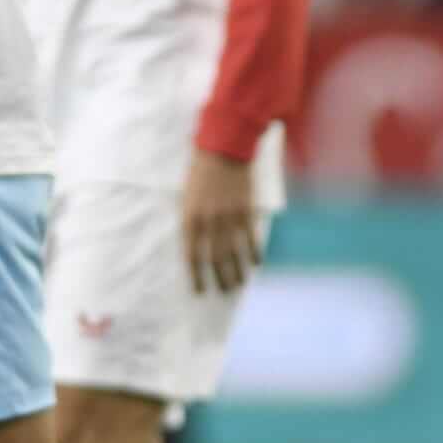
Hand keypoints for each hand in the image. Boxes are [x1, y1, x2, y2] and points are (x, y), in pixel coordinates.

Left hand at [181, 149, 260, 294]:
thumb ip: (191, 222)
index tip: (200, 291)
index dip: (196, 277)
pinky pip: (250, 239)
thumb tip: (196, 248)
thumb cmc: (200, 173)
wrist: (222, 150)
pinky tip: (256, 264)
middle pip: (215, 260)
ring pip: (234, 253)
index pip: (192, 256)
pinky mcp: (246, 211)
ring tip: (239, 285)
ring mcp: (228, 218)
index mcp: (190, 218)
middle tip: (224, 292)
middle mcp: (209, 222)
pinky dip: (254, 254)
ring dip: (237, 272)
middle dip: (220, 279)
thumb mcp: (187, 198)